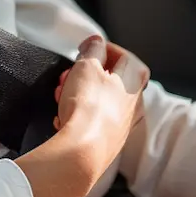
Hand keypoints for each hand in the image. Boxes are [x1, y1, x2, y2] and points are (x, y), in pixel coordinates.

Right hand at [14, 36, 148, 196]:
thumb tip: (96, 43)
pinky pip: (91, 122)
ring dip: (79, 94)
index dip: (108, 50)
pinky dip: (77, 115)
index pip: (128, 58)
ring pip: (99, 101)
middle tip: (71, 73)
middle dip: (87, 74)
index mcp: (133, 83)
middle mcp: (131, 105)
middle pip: (111, 81)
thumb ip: (92, 49)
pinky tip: (62, 116)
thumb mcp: (87, 66)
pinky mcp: (106, 143)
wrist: (81, 153)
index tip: (90, 49)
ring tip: (62, 94)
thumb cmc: (88, 110)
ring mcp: (120, 126)